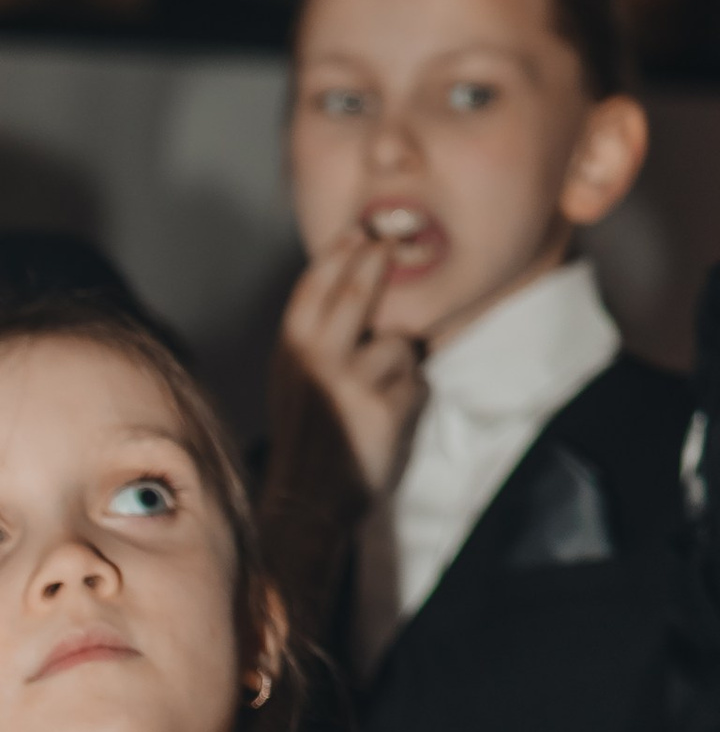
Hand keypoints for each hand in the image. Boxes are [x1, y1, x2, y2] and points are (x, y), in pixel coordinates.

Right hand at [280, 229, 426, 498]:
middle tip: (390, 242)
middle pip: (354, 296)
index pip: (312, 291)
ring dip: (400, 366)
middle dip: (375, 262)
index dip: (336, 257)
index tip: (357, 232)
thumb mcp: (294, 381)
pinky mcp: (385, 407)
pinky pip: (416, 383)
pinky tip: (388, 420)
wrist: (309, 499)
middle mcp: (316, 362)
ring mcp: (351, 383)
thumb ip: (316, 339)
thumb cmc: (308, 435)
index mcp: (291, 353)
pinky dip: (411, 397)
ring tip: (378, 397)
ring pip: (398, 345)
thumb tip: (349, 285)